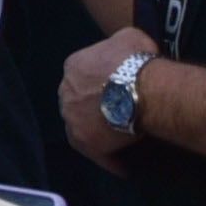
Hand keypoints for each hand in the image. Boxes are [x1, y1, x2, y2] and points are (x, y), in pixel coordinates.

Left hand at [56, 30, 140, 168]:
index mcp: (73, 65)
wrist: (140, 88)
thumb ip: (118, 45)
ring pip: (82, 126)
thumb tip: (125, 51)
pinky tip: (124, 167)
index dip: (102, 82)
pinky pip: (95, 152)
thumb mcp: (129, 38)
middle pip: (80, 101)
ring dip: (98, 132)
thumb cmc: (136, 61)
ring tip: (120, 140)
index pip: (84, 74)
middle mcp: (65, 91)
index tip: (118, 88)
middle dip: (96, 106)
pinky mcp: (83, 140)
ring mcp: (71, 117)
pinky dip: (110, 159)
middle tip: (121, 114)